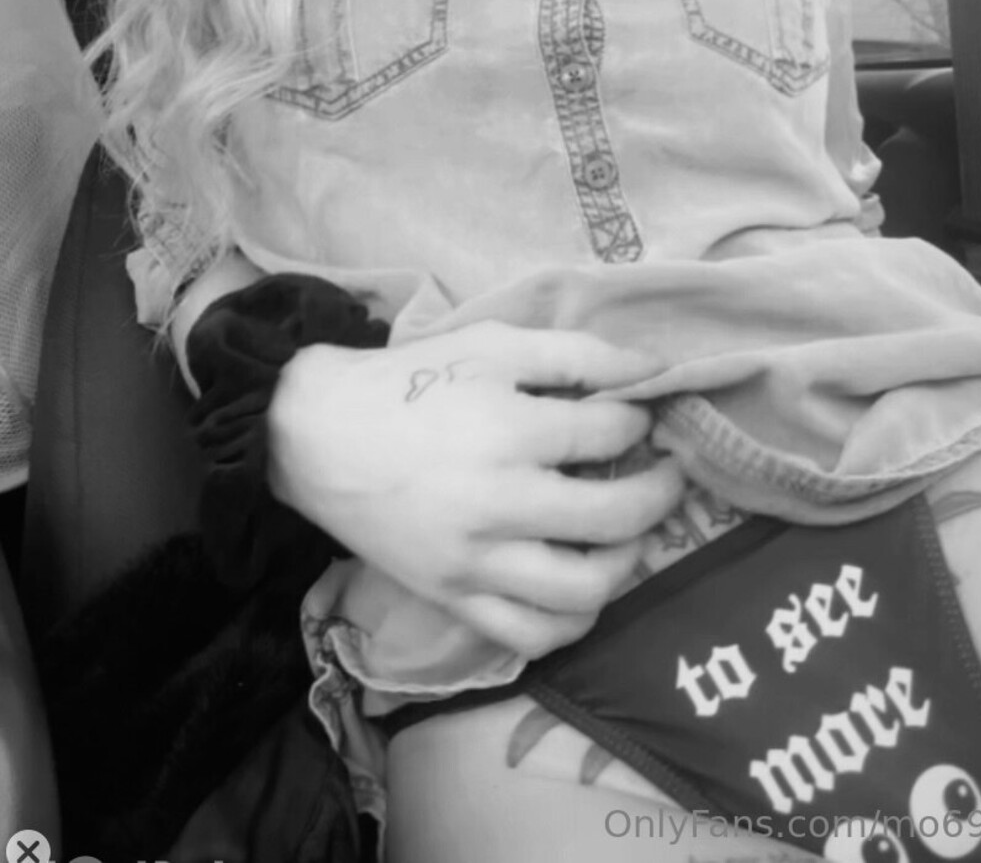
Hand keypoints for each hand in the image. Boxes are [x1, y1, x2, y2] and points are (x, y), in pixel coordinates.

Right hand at [268, 321, 682, 656]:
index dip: (639, 421)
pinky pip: (529, 635)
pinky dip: (572, 622)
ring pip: (581, 592)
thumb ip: (576, 352)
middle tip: (665, 474)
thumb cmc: (409, 383)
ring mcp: (474, 563)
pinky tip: (583, 589)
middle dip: (660, 492)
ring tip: (629, 535)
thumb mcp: (491, 344)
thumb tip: (652, 367)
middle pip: (614, 517)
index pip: (609, 434)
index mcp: (507, 431)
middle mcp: (497, 505)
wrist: (316, 436)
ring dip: (627, 563)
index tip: (637, 417)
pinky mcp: (451, 599)